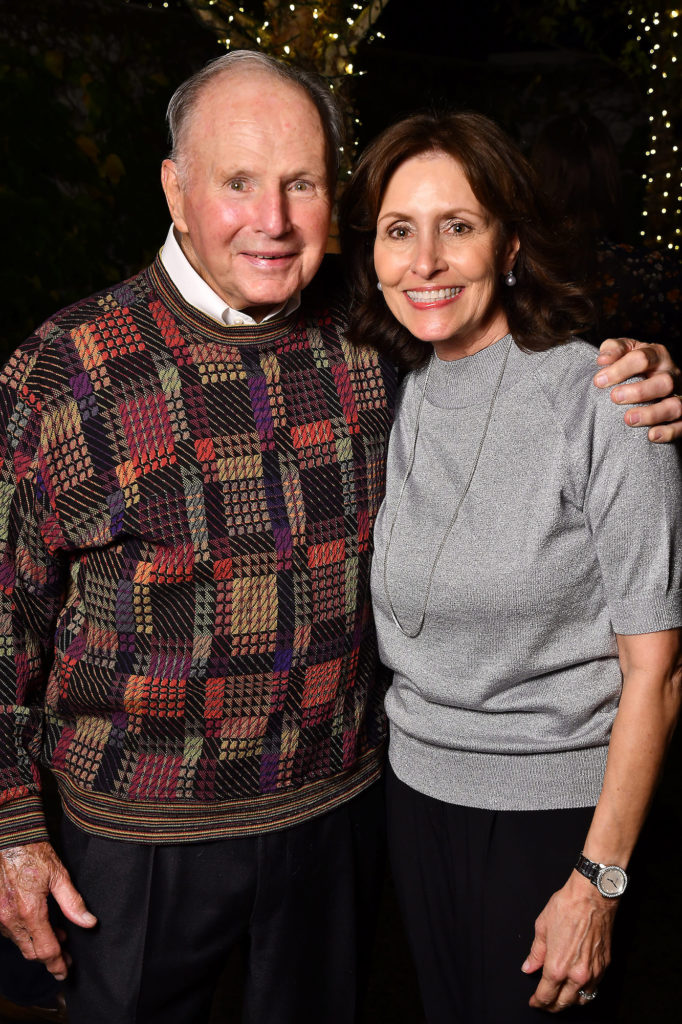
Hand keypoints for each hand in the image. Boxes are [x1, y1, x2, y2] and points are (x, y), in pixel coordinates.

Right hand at [0, 842, 96, 979]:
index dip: (57, 964)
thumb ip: (73, 902)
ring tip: (58, 934)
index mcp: (30, 912)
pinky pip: (10, 932)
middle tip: (66, 954)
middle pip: (31, 952)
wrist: (9, 839)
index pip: (46, 950)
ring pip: (20, 943)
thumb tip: (89, 923)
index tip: (65, 972)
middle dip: (50, 956)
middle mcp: (11, 919)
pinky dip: (25, 933)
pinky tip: (39, 923)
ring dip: (37, 943)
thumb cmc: (33, 853)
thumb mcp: (59, 875)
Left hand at [521, 872, 616, 1011]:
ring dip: (569, 1002)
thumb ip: (536, 953)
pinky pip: (594, 989)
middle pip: (563, 1003)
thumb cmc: (566, 907)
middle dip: (552, 1006)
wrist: (592, 896)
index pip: (546, 996)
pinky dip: (584, 992)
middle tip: (544, 1003)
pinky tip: (577, 987)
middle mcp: (576, 974)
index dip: (538, 1002)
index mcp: (557, 966)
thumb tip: (529, 968)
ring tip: (560, 998)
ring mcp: (593, 972)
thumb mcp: (542, 927)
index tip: (534, 1002)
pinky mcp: (604, 966)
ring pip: (581, 1000)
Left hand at [593, 338, 681, 441]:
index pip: (642, 358)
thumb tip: (602, 360)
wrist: (648, 377)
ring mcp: (678, 395)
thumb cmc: (631, 364)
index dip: (620, 369)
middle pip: (664, 382)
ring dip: (652, 414)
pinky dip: (668, 432)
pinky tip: (651, 436)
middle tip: (615, 398)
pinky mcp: (681, 416)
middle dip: (639, 391)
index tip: (599, 381)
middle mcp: (671, 374)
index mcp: (656, 355)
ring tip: (628, 419)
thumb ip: (613, 349)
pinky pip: (681, 425)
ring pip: (675, 406)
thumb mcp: (623, 350)